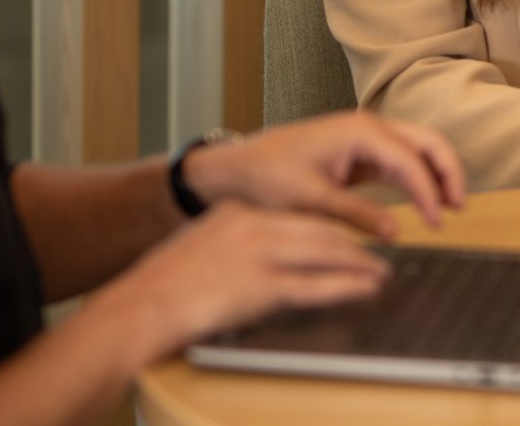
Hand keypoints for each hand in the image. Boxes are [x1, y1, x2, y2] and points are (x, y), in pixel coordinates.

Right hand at [86, 200, 388, 367]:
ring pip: (324, 252)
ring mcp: (258, 254)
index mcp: (236, 212)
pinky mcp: (261, 286)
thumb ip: (234, 242)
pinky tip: (365, 287)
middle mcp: (252, 225)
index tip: (346, 235)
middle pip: (317, 230)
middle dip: (351, 243)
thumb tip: (263, 253)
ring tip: (380, 271)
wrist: (139, 306)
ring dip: (359, 263)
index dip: (328, 227)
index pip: (296, 215)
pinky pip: (315, 284)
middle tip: (377, 253)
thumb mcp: (202, 247)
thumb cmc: (162, 285)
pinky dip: (347, 286)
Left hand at [183, 112, 466, 238]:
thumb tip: (394, 233)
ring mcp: (367, 138)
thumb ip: (355, 214)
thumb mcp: (309, 201)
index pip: (410, 160)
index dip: (428, 193)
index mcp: (360, 131)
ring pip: (419, 149)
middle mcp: (369, 127)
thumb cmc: (267, 177)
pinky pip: (402, 161)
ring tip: (450, 208)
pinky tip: (426, 203)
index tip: (437, 223)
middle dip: (448, 171)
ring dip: (437, 174)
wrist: (240, 168)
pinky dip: (418, 179)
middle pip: (427, 141)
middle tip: (460, 207)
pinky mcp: (362, 153)